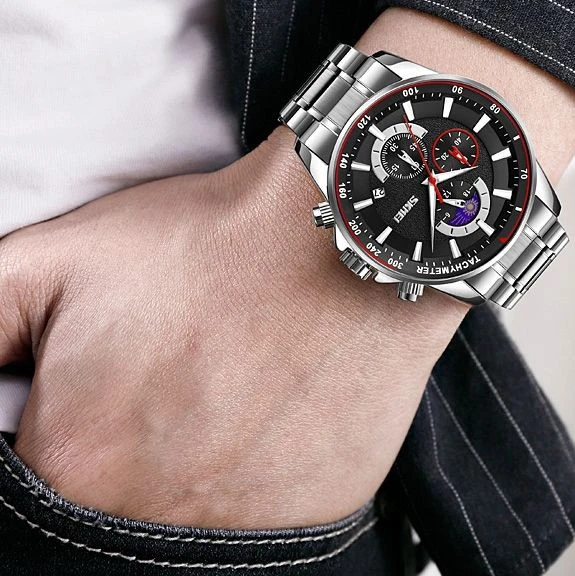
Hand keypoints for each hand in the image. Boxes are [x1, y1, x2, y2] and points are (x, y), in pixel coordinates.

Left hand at [0, 128, 466, 529]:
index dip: (65, 417)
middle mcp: (150, 523)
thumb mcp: (53, 261)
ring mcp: (240, 531)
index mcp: (74, 466)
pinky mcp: (310, 519)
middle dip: (126, 438)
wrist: (343, 243)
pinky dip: (254, 466)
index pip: (33, 474)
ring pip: (185, 508)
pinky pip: (257, 510)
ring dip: (191, 455)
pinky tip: (269, 405)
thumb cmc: (211, 245)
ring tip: (222, 383)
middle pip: (109, 499)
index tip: (105, 381)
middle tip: (167, 375)